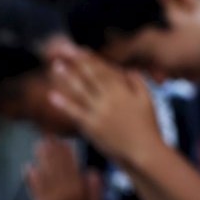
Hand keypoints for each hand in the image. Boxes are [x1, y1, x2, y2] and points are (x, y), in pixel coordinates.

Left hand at [25, 136, 97, 199]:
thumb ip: (95, 187)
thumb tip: (91, 172)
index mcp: (78, 190)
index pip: (71, 165)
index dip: (66, 152)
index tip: (63, 140)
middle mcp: (63, 192)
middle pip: (56, 166)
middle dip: (52, 150)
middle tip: (47, 136)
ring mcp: (50, 199)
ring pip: (44, 174)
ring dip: (41, 159)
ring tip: (38, 146)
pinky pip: (34, 189)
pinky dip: (30, 178)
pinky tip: (28, 167)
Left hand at [46, 43, 164, 163]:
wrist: (143, 150)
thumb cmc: (148, 125)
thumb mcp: (148, 99)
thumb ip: (138, 81)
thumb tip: (127, 69)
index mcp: (123, 90)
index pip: (104, 70)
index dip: (91, 59)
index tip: (81, 50)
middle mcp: (109, 98)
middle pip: (90, 76)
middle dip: (77, 62)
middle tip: (64, 51)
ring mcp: (99, 112)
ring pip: (80, 90)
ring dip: (67, 77)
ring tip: (56, 67)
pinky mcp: (91, 127)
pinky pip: (74, 112)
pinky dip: (63, 103)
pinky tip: (52, 96)